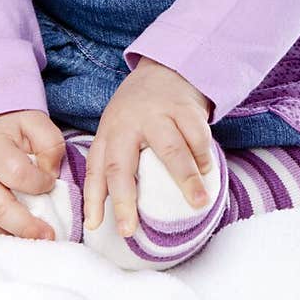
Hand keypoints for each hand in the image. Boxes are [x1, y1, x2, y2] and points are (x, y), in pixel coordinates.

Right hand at [0, 109, 65, 239]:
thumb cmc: (13, 130)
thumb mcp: (34, 122)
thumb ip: (49, 143)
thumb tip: (51, 174)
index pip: (17, 173)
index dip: (39, 182)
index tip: (52, 181)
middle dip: (24, 226)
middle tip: (49, 235)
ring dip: (13, 239)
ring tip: (38, 245)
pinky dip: (5, 241)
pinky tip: (25, 243)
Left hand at [83, 59, 214, 238]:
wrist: (166, 68)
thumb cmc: (138, 112)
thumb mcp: (116, 130)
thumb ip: (112, 163)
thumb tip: (102, 215)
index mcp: (109, 132)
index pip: (96, 169)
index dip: (92, 199)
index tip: (94, 226)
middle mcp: (128, 124)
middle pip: (122, 165)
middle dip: (124, 200)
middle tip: (130, 230)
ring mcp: (157, 114)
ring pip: (170, 150)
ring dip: (186, 179)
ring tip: (199, 203)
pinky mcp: (185, 108)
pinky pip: (197, 136)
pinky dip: (203, 157)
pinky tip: (206, 170)